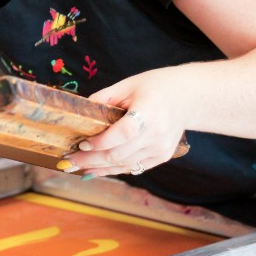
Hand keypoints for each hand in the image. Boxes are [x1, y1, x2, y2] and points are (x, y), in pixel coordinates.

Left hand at [61, 70, 188, 176]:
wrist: (187, 97)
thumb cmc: (155, 86)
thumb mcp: (127, 85)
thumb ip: (103, 99)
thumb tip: (78, 114)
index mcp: (149, 112)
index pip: (123, 133)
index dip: (101, 142)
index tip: (82, 143)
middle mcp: (157, 134)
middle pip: (119, 153)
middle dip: (91, 159)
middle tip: (69, 160)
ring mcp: (161, 148)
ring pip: (124, 164)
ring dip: (98, 167)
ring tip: (77, 166)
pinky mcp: (161, 157)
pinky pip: (134, 167)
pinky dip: (113, 169)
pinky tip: (96, 170)